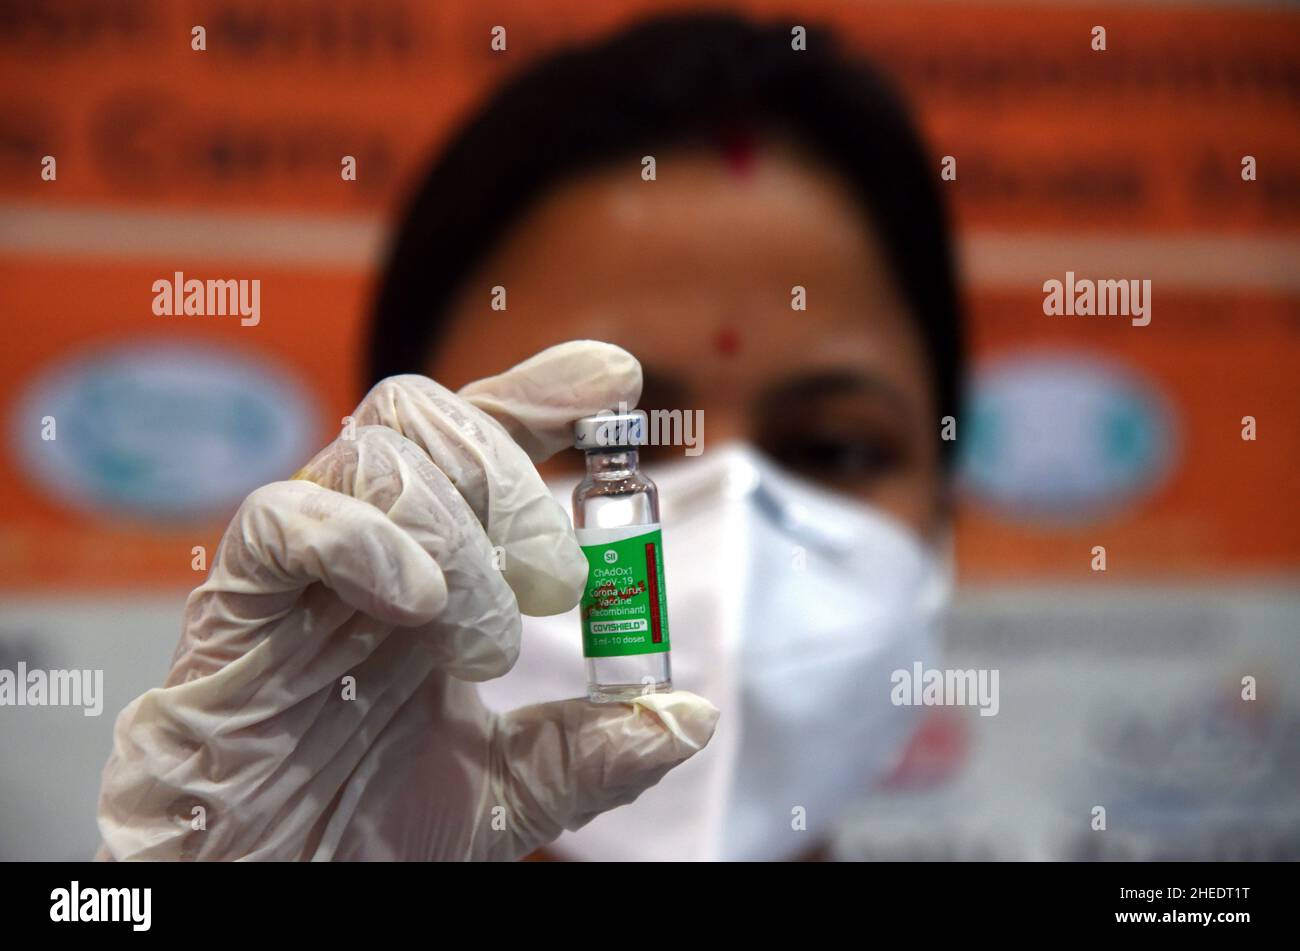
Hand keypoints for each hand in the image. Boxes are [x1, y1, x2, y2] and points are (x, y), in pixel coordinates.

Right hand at [96, 341, 718, 859]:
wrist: (271, 893)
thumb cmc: (359, 836)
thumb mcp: (507, 794)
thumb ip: (592, 750)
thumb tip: (689, 717)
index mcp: (427, 575)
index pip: (477, 446)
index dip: (541, 397)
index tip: (615, 378)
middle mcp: (366, 556)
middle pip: (427, 421)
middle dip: (510, 475)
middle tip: (559, 582)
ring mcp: (298, 577)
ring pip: (373, 456)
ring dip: (455, 531)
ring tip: (484, 641)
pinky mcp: (233, 611)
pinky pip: (281, 518)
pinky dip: (363, 539)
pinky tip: (416, 603)